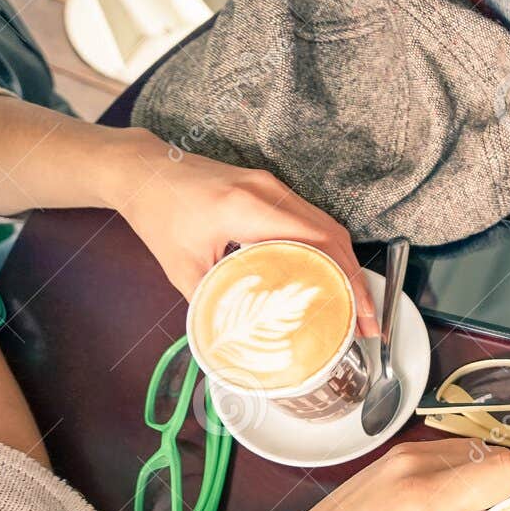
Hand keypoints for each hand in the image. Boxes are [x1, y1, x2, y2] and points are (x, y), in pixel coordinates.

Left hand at [111, 135, 378, 336]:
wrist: (142, 170)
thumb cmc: (157, 214)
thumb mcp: (182, 269)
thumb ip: (215, 304)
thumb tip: (241, 340)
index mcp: (248, 209)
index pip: (318, 243)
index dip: (347, 281)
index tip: (360, 316)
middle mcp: (268, 191)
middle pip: (334, 234)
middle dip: (357, 280)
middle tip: (367, 321)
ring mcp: (272, 185)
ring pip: (328, 225)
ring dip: (346, 265)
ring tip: (355, 305)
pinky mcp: (270, 187)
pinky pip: (312, 218)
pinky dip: (329, 250)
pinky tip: (331, 277)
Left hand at [249, 439, 509, 510]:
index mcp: (422, 502)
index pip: (503, 471)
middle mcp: (413, 469)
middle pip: (497, 457)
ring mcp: (401, 459)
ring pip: (477, 450)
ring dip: (506, 475)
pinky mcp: (395, 460)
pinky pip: (454, 452)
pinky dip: (479, 471)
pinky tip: (489, 503)